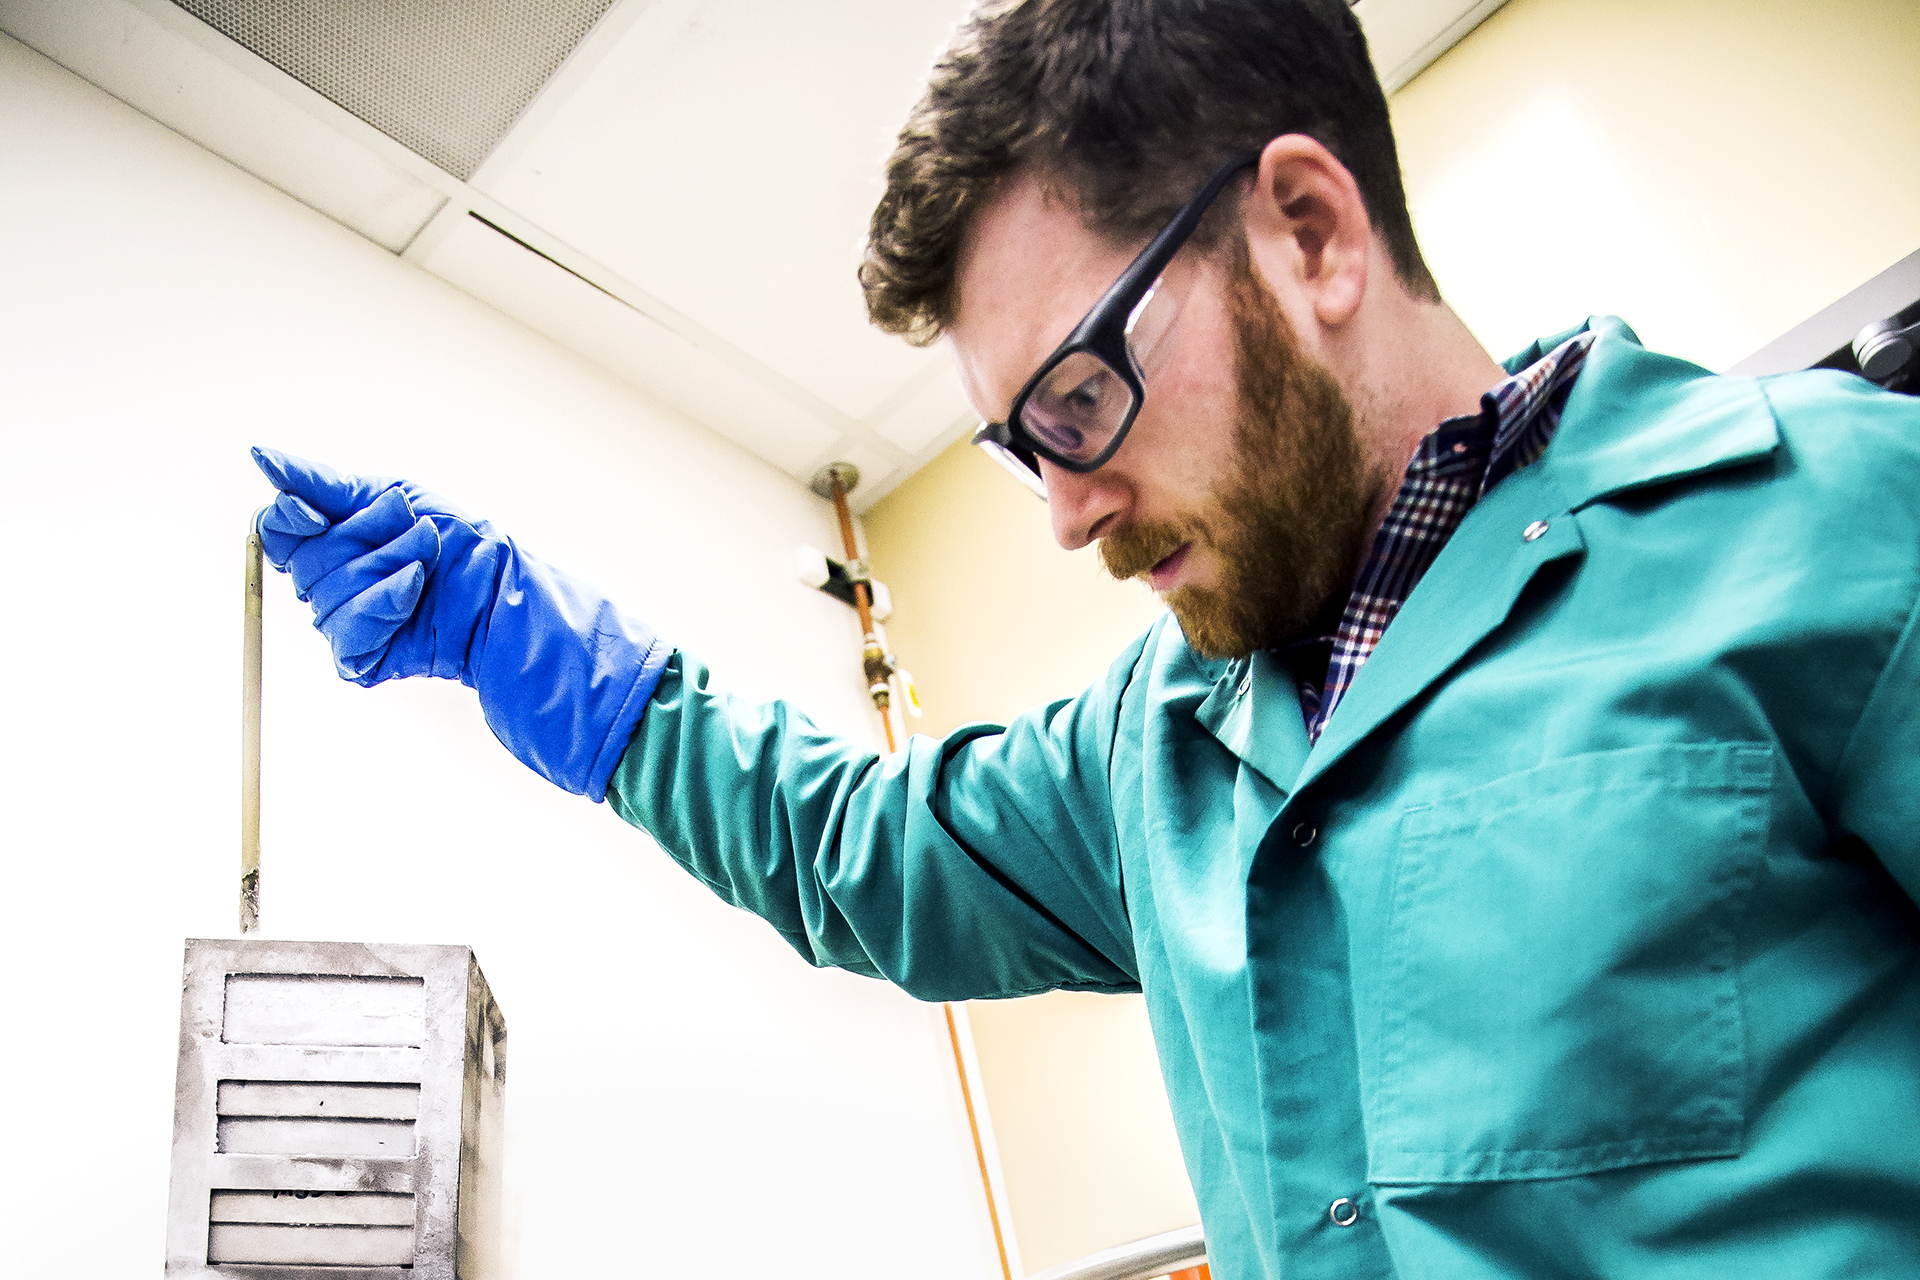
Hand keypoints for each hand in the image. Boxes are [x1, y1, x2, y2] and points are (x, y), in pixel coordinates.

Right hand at [251, 447, 670, 799]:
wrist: (502, 588)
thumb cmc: (456, 540)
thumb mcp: (390, 494)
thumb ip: (320, 482)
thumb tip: (259, 455)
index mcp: (328, 540)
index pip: (276, 530)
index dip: (291, 520)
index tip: (316, 512)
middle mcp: (327, 583)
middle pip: (306, 562)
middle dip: (367, 540)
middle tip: (417, 534)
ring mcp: (342, 621)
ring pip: (327, 598)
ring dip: (387, 571)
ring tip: (426, 566)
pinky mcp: (360, 657)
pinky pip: (346, 634)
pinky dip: (385, 609)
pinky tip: (414, 598)